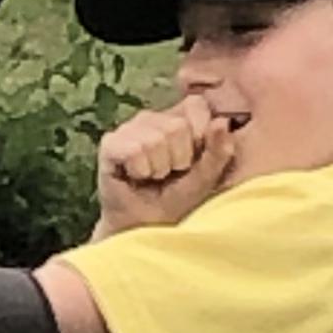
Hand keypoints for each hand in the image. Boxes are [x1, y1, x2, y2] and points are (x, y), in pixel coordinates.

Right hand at [95, 98, 240, 233]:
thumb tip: (222, 123)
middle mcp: (152, 118)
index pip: (196, 105)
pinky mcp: (109, 144)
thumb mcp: (206, 178)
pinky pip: (133, 150)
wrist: (146, 227)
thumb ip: (219, 151)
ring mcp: (129, 128)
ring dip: (158, 168)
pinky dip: (140, 170)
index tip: (193, 162)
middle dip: (179, 159)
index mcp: (178, 118)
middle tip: (169, 174)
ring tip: (152, 177)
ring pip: (155, 139)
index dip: (200, 136)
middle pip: (176, 126)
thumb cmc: (176, 201)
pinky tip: (135, 177)